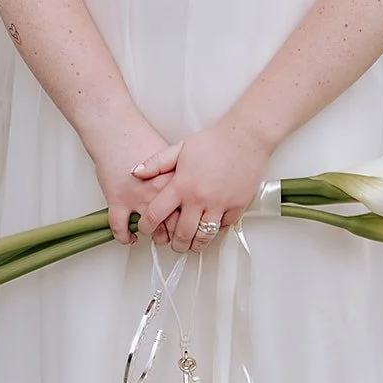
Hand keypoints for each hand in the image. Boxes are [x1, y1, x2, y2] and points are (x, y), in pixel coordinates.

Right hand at [84, 113, 180, 244]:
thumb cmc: (141, 139)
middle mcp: (157, 191)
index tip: (192, 226)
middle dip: (175, 235)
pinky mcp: (117, 201)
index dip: (192, 222)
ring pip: (150, 229)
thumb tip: (194, 188)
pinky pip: (121, 228)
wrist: (116, 130)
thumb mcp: (170, 154)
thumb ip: (181, 174)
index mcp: (173, 179)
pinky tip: (129, 238)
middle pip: (172, 224)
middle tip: (175, 238)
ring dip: (153, 236)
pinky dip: (124, 237)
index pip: (189, 210)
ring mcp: (137, 198)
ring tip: (155, 235)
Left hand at [134, 117, 272, 252]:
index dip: (146, 226)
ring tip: (191, 244)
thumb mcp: (180, 148)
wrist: (245, 137)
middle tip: (173, 243)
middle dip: (174, 244)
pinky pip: (223, 227)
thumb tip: (136, 172)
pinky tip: (210, 227)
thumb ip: (156, 163)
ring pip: (203, 237)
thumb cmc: (214, 141)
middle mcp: (199, 198)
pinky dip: (215, 230)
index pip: (156, 214)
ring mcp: (219, 204)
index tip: (146, 229)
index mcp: (182, 185)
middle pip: (182, 234)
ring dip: (195, 245)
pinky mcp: (237, 207)